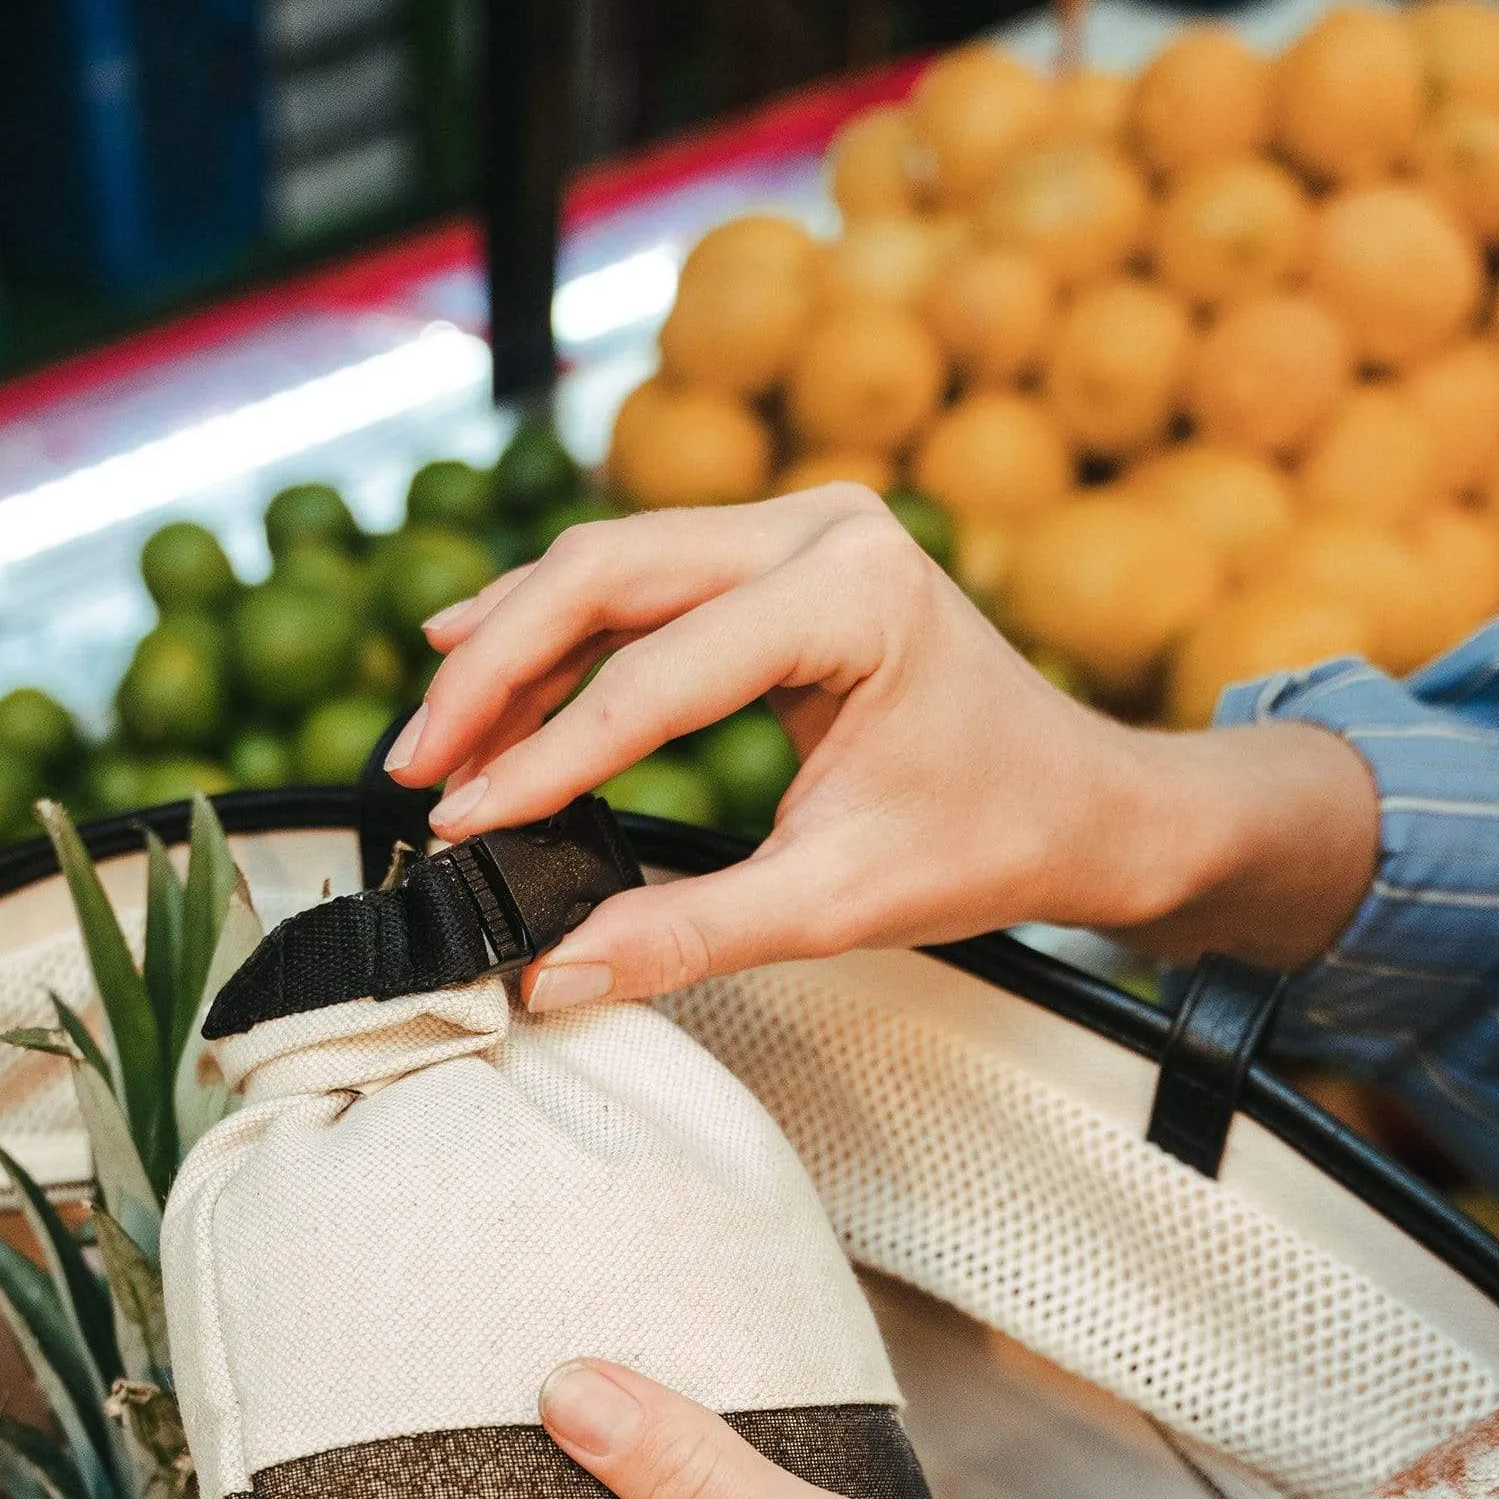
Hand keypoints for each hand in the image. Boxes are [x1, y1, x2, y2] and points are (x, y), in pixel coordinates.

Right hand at [387, 491, 1381, 1009]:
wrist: (1082, 800)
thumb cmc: (988, 840)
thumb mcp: (837, 903)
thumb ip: (689, 934)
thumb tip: (553, 974)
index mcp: (855, 595)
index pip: (657, 677)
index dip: (545, 757)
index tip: (464, 823)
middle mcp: (824, 528)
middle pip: (605, 575)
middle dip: (494, 673)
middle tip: (416, 767)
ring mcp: (802, 524)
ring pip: (609, 563)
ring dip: (510, 645)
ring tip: (432, 735)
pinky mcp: (780, 549)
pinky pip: (641, 575)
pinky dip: (558, 629)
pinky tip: (481, 661)